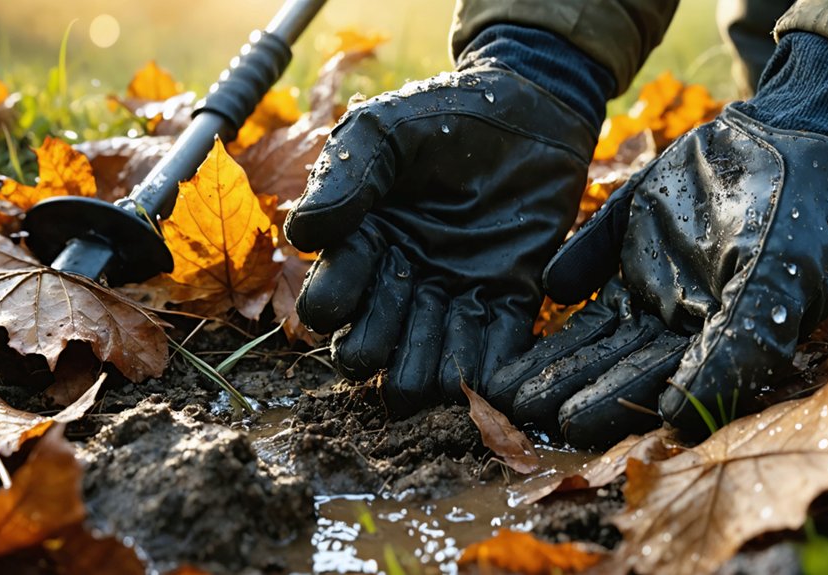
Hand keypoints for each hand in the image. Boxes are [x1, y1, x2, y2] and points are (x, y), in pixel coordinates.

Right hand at [283, 65, 595, 413]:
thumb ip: (344, 176)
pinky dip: (490, 371)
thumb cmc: (444, 115)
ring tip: (443, 341)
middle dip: (375, 352)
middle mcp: (401, 282)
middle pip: (371, 351)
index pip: (328, 303)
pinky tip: (487, 370)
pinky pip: (495, 353)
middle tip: (396, 324)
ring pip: (427, 367)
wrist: (526, 109)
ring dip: (428, 373)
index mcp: (362, 246)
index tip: (351, 281)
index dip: (332, 305)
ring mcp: (455, 295)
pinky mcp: (509, 299)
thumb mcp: (384, 131)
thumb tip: (300, 235)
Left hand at [496, 103, 827, 445]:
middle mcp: (676, 319)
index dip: (611, 403)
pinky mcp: (634, 232)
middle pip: (614, 359)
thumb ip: (732, 348)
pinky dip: (571, 268)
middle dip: (566, 384)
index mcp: (711, 342)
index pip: (654, 383)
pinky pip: (595, 254)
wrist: (806, 139)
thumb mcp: (776, 288)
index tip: (567, 424)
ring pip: (594, 322)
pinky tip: (545, 289)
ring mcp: (652, 275)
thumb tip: (675, 417)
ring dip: (552, 349)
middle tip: (516, 408)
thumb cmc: (807, 220)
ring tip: (502, 379)